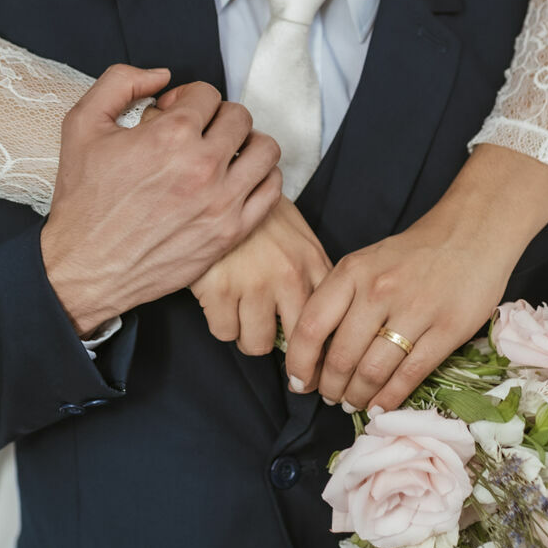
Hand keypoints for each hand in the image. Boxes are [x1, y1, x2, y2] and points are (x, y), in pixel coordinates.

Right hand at [41, 65, 281, 335]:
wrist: (84, 267)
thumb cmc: (82, 198)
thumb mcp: (81, 124)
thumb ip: (119, 82)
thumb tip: (162, 75)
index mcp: (171, 135)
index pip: (208, 94)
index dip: (187, 99)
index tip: (171, 117)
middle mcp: (203, 165)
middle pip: (240, 117)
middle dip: (216, 117)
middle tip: (196, 134)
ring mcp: (222, 201)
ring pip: (265, 150)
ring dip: (246, 143)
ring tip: (223, 153)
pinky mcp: (231, 232)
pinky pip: (272, 190)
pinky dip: (261, 177)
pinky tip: (236, 179)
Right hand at [190, 195, 332, 354]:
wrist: (218, 185)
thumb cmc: (259, 216)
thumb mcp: (297, 237)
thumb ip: (312, 275)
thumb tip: (322, 323)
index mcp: (312, 263)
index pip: (329, 323)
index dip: (321, 349)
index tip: (313, 362)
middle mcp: (288, 275)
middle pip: (295, 345)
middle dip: (284, 347)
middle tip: (271, 338)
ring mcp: (253, 283)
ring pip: (255, 344)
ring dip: (247, 333)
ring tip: (241, 310)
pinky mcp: (219, 288)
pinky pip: (224, 332)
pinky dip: (221, 322)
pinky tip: (220, 299)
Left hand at [283, 145, 547, 410]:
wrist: (472, 231)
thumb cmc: (414, 252)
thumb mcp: (366, 261)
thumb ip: (341, 297)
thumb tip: (315, 347)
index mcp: (352, 272)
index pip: (312, 326)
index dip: (300, 362)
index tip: (299, 381)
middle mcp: (378, 291)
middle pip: (341, 356)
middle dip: (330, 387)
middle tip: (330, 397)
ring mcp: (414, 311)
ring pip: (373, 370)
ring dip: (357, 396)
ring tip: (353, 403)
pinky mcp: (447, 330)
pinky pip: (410, 374)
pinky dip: (390, 397)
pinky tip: (381, 406)